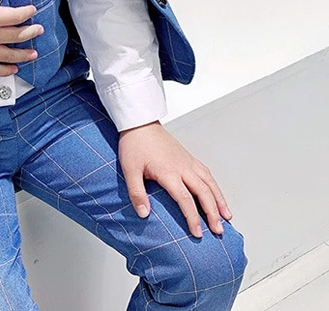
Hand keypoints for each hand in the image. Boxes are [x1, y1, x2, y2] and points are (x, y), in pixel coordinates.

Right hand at [0, 0, 42, 74]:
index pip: (16, 15)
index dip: (27, 12)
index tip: (32, 10)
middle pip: (17, 35)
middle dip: (31, 31)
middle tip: (39, 29)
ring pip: (10, 55)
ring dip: (24, 54)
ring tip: (33, 53)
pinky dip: (6, 70)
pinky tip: (13, 70)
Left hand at [118, 121, 232, 238]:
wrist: (139, 123)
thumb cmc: (134, 144)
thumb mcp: (130, 169)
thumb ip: (136, 193)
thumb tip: (143, 214)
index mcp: (169, 172)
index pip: (185, 199)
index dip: (193, 218)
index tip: (197, 233)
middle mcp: (183, 167)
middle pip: (204, 193)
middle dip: (213, 213)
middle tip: (218, 231)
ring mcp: (187, 161)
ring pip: (209, 182)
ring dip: (219, 200)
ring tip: (227, 217)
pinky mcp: (188, 157)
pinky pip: (206, 173)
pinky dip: (215, 185)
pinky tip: (216, 193)